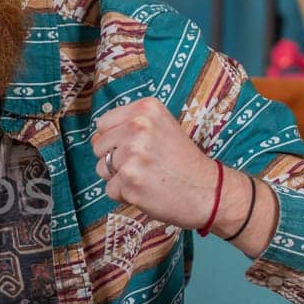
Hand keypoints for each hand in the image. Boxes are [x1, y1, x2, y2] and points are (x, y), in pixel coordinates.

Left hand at [89, 97, 220, 228]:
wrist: (208, 190)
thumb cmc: (183, 161)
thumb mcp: (161, 127)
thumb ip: (129, 126)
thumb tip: (95, 138)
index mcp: (145, 109)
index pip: (103, 123)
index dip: (114, 139)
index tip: (136, 146)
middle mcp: (138, 127)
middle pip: (98, 146)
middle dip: (114, 159)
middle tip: (144, 164)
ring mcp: (132, 155)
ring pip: (102, 169)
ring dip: (119, 178)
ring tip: (147, 176)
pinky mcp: (130, 181)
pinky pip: (110, 190)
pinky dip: (125, 195)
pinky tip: (147, 190)